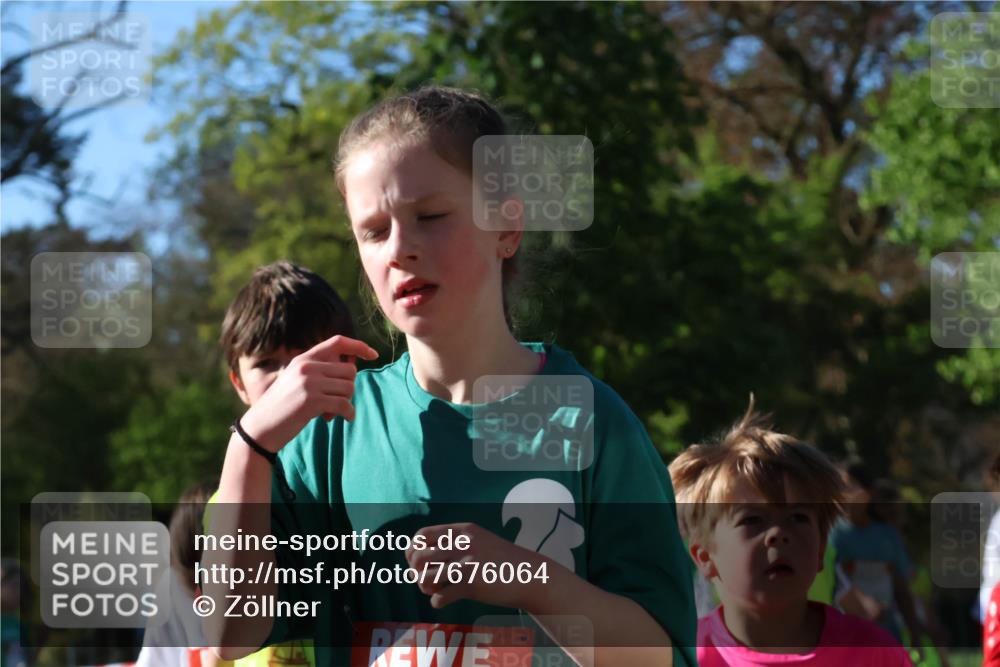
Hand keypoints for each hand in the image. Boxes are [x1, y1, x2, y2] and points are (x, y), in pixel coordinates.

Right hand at [240, 335, 377, 451]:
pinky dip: (348, 413)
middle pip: (349, 370)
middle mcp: (307, 366)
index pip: (338, 342)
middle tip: (335, 402)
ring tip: (330, 411)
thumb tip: (352, 371)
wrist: (260, 428)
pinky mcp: (312, 401)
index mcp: (304, 359)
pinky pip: (345, 404)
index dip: (359, 346)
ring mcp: (309, 382)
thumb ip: (320, 372)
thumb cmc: (282, 407)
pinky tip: (343, 419)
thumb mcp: (297, 381)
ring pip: (349, 387)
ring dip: (346, 402)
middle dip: (348, 388)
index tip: (374, 355)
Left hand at [404, 522, 555, 610]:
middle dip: (416, 571)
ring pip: (425, 577)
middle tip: (426, 579)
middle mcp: (463, 544)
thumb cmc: (501, 561)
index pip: (421, 535)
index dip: (413, 550)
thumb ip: (453, 542)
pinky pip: (439, 597)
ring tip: (435, 589)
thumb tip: (418, 555)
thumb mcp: (479, 541)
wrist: (530, 575)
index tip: (418, 562)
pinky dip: (436, 602)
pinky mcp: (472, 586)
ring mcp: (467, 564)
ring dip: (425, 587)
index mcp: (463, 530)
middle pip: (419, 556)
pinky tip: (442, 601)